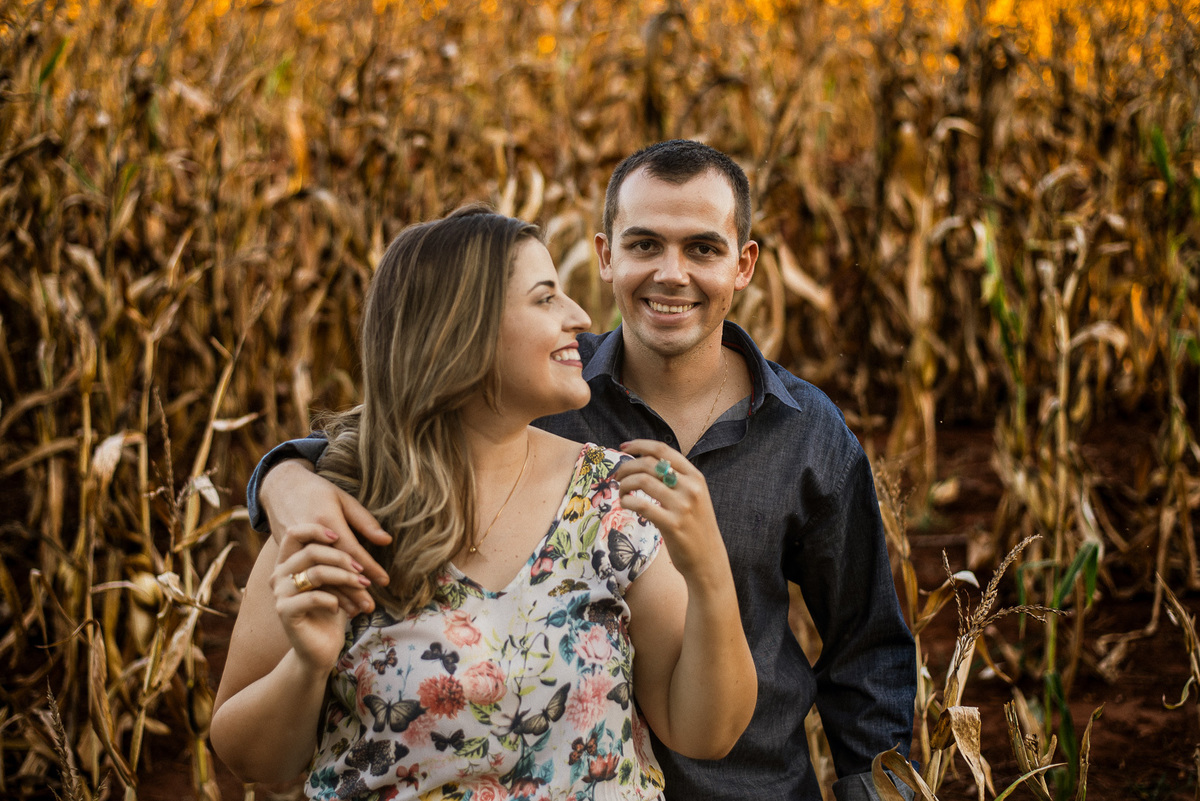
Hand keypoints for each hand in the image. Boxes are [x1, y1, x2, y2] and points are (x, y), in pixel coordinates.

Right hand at [262, 459, 390, 613]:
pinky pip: (305, 586)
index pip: (349, 549)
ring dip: (341, 595)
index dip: (367, 566)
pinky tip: (338, 605)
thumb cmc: (317, 492)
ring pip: (319, 580)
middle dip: (354, 587)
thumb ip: (364, 522)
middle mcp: (304, 540)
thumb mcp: (343, 500)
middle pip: (334, 568)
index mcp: (322, 521)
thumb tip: (386, 540)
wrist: (279, 486)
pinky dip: (324, 596)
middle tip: (373, 603)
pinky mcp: (280, 566)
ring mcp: (289, 556)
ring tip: (359, 608)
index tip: (384, 580)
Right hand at [269, 524, 368, 670]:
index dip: (316, 530)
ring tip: (363, 588)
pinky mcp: (285, 611)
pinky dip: (333, 600)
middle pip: (311, 551)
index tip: (338, 536)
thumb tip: (377, 536)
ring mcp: (280, 592)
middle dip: (343, 559)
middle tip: (363, 572)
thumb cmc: (333, 609)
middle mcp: (279, 574)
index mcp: (289, 561)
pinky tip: (339, 608)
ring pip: (316, 573)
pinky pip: (313, 597)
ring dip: (345, 579)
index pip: (294, 534)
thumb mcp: (340, 579)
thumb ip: (342, 558)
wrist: (322, 648)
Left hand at [612, 439, 727, 580]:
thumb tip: (643, 462)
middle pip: (649, 464)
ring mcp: (682, 506)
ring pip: (643, 481)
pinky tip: (625, 504)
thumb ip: (675, 479)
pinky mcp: (672, 524)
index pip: (663, 450)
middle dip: (627, 467)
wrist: (708, 559)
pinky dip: (627, 501)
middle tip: (618, 477)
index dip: (640, 445)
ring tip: (621, 493)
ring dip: (625, 485)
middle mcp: (691, 487)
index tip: (624, 447)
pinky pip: (642, 505)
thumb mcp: (693, 496)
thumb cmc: (694, 526)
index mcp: (695, 476)